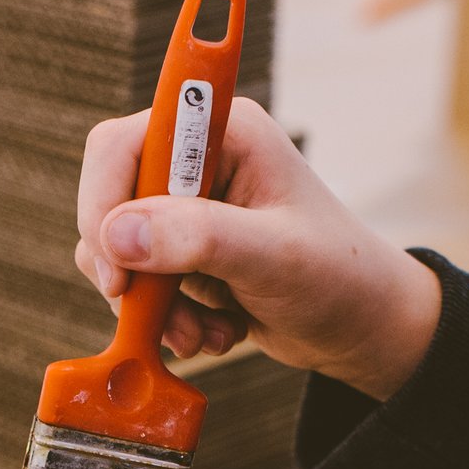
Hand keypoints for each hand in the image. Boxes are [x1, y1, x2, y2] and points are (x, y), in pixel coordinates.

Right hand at [74, 97, 441, 399]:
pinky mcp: (182, 253)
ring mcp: (187, 210)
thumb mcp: (274, 257)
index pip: (124, 145)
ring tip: (199, 335)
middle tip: (148, 315)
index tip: (117, 270)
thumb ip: (199, 239)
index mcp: (223, 133)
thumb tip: (116, 235)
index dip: (105, 202)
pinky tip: (212, 333)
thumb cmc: (338, 277)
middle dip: (126, 269)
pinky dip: (165, 321)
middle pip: (109, 201)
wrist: (363, 327)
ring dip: (149, 307)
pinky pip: (139, 286)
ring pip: (118, 252)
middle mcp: (197, 163)